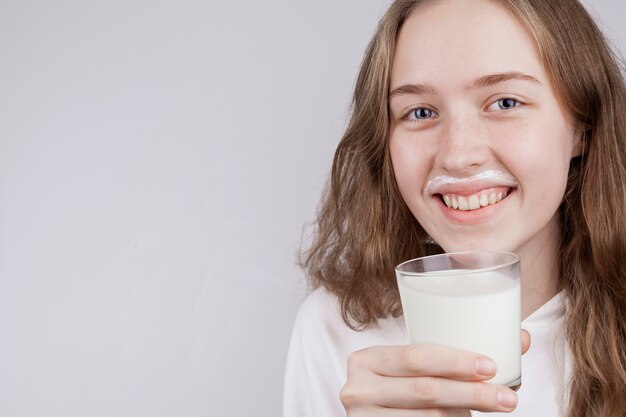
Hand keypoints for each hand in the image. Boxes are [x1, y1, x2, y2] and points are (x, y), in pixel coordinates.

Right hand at [340, 330, 530, 415]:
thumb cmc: (401, 388)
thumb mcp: (415, 368)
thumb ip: (457, 354)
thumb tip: (521, 337)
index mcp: (366, 359)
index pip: (415, 358)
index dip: (455, 361)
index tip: (491, 365)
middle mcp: (358, 389)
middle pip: (425, 390)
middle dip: (472, 393)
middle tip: (507, 398)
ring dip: (466, 414)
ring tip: (495, 407)